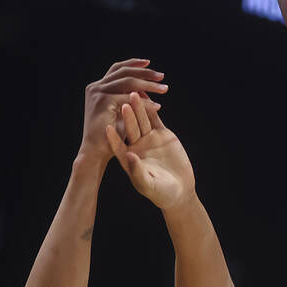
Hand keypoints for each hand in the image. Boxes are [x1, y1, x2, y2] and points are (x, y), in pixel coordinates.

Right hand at [80, 59, 166, 161]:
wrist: (96, 152)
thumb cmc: (110, 136)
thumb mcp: (120, 112)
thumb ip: (128, 98)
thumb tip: (145, 88)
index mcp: (98, 87)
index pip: (117, 69)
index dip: (133, 64)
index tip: (148, 63)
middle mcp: (95, 87)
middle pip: (124, 72)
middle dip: (144, 73)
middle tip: (162, 77)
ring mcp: (98, 93)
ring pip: (128, 82)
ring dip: (148, 85)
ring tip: (164, 89)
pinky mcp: (102, 102)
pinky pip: (128, 98)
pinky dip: (145, 102)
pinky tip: (157, 107)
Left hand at [106, 92, 194, 211]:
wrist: (179, 190)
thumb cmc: (161, 192)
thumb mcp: (148, 184)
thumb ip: (137, 170)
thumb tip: (128, 155)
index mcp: (128, 158)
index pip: (118, 146)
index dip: (113, 138)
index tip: (107, 128)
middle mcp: (136, 146)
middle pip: (130, 129)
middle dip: (127, 117)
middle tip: (123, 104)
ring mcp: (148, 138)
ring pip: (142, 120)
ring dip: (138, 108)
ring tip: (134, 94)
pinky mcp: (161, 133)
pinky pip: (155, 118)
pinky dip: (152, 108)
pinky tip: (148, 96)